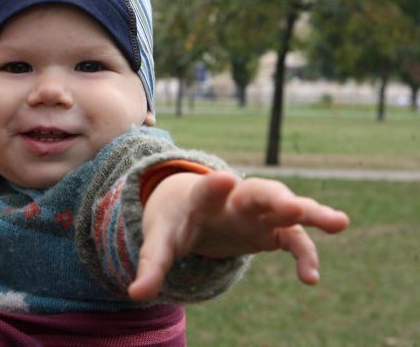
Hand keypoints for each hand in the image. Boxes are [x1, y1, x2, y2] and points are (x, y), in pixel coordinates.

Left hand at [128, 171, 348, 300]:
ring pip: (288, 207)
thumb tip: (135, 294)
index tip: (225, 178)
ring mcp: (258, 213)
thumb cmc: (174, 222)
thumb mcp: (160, 241)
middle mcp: (235, 200)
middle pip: (258, 192)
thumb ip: (151, 265)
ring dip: (311, 212)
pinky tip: (310, 279)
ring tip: (339, 222)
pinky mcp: (272, 229)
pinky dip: (305, 254)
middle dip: (274, 197)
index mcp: (202, 197)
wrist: (190, 207)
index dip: (217, 185)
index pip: (209, 188)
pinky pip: (294, 239)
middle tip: (292, 204)